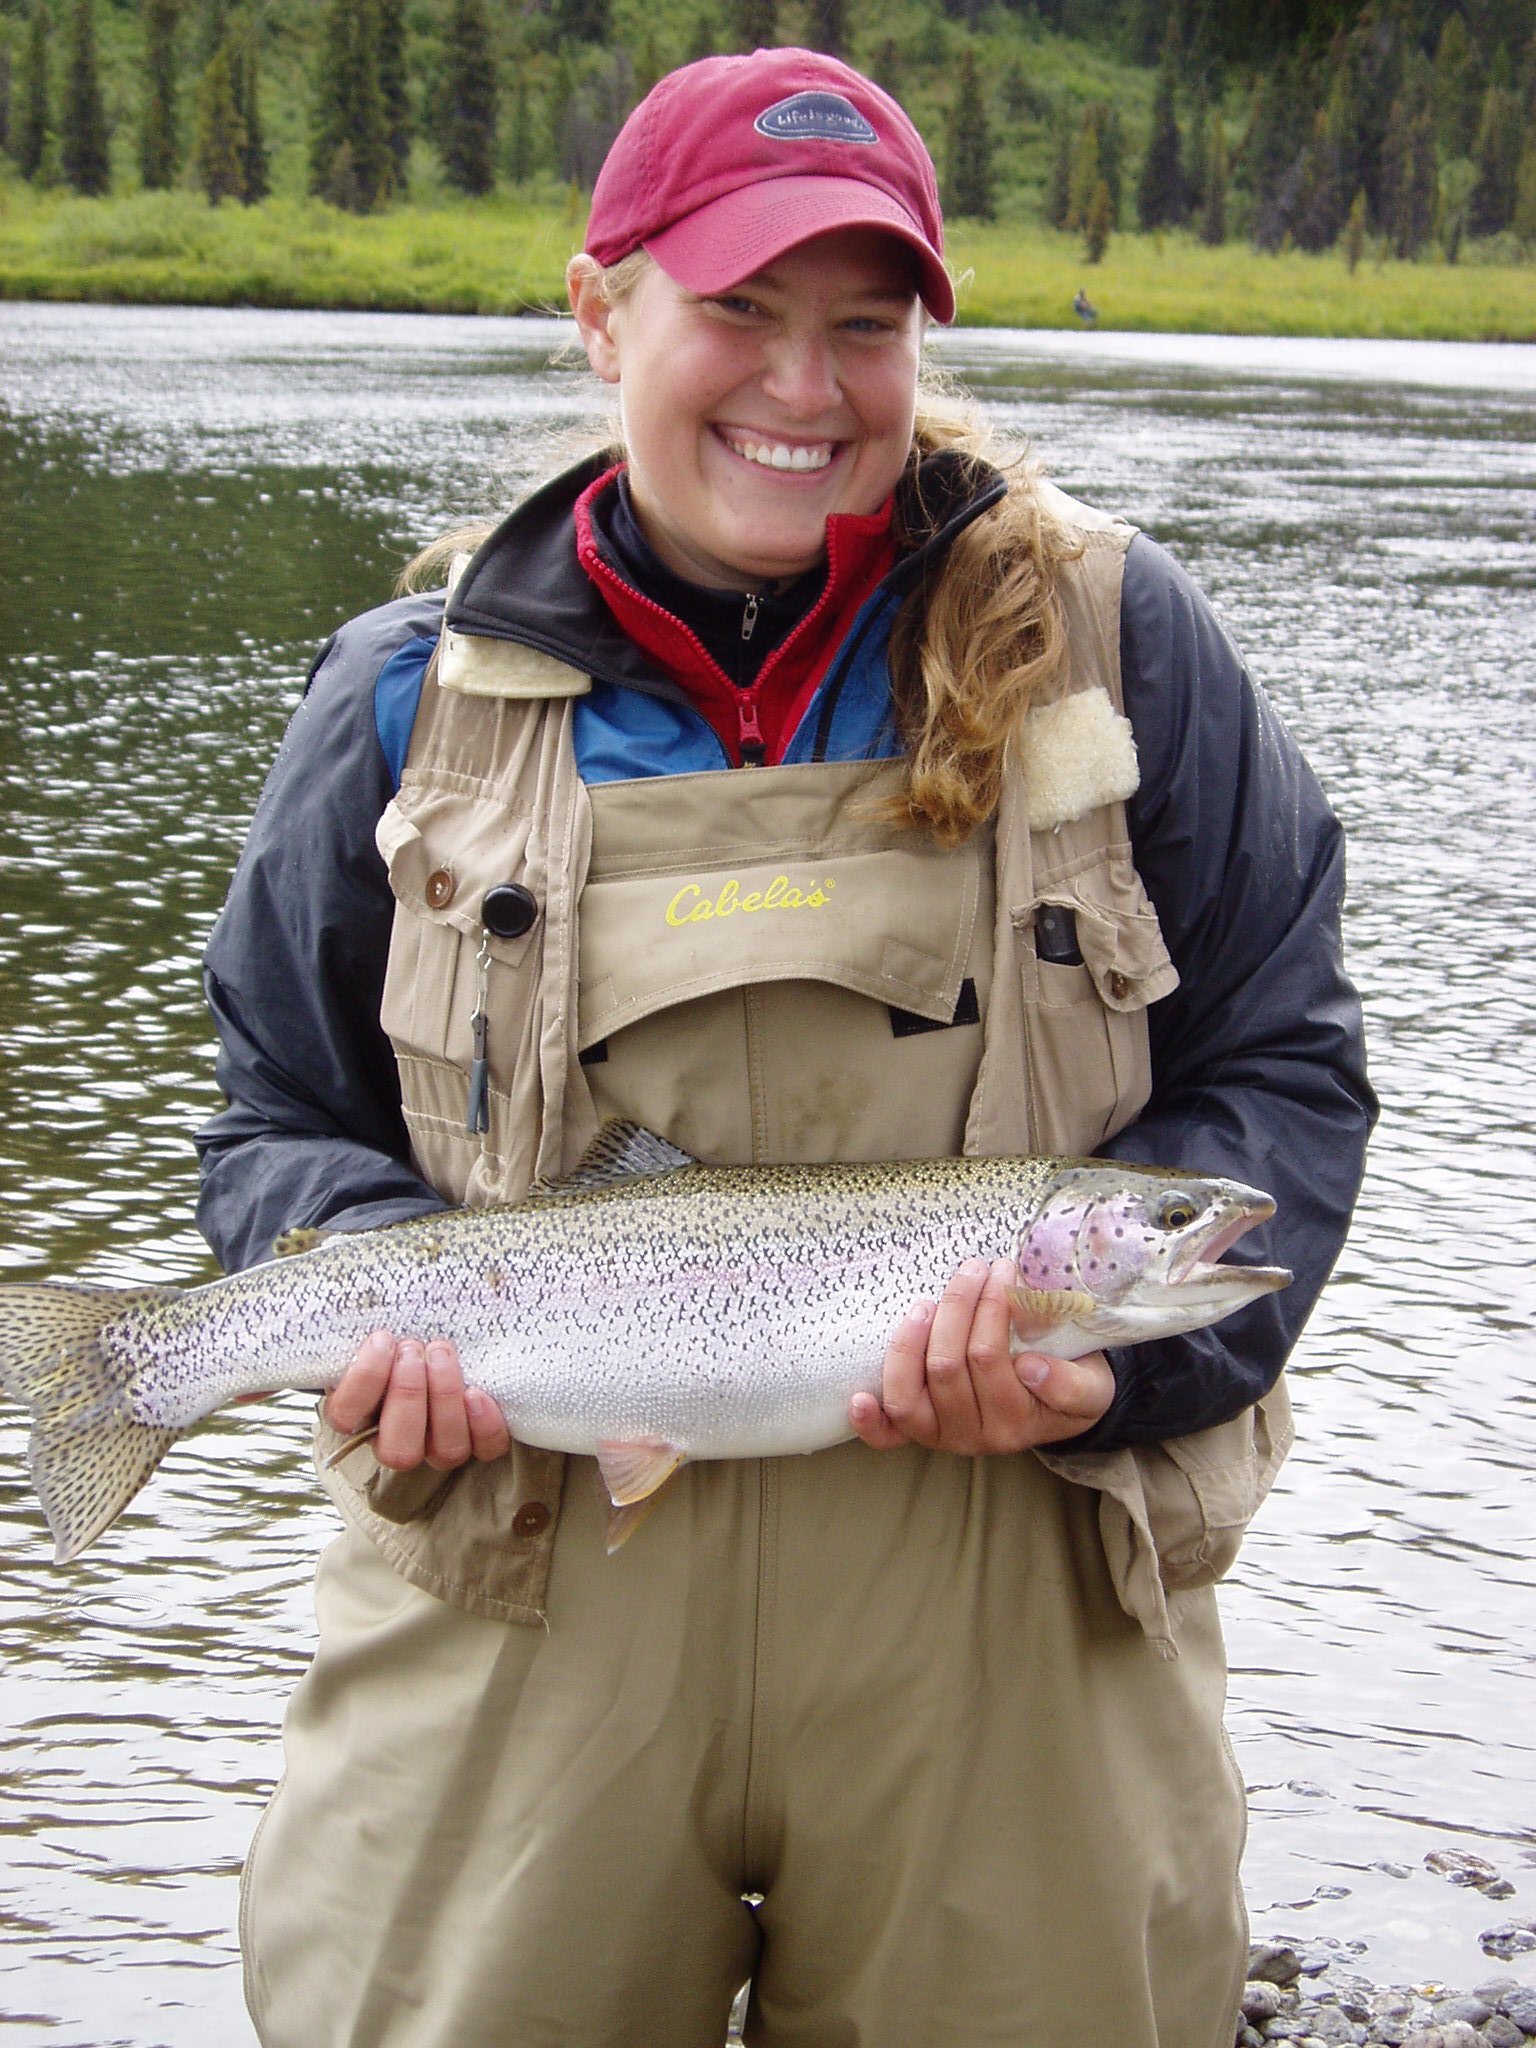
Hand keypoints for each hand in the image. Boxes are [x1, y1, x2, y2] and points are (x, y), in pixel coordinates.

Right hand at [323, 1330, 511, 1470]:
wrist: (445, 1332)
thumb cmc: (404, 1324)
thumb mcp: (376, 1317)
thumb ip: (360, 1316)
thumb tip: (347, 1283)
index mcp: (359, 1412)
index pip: (346, 1418)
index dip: (363, 1381)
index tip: (381, 1339)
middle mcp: (397, 1438)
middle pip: (398, 1449)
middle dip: (408, 1394)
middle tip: (413, 1349)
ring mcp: (439, 1444)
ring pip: (444, 1451)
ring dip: (444, 1398)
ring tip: (442, 1353)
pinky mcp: (479, 1441)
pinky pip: (486, 1449)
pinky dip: (484, 1425)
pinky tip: (477, 1392)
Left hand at [849, 1257, 1114, 1455]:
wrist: (1065, 1409)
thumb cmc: (1073, 1384)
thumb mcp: (1091, 1386)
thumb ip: (1071, 1384)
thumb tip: (1031, 1368)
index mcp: (1016, 1422)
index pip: (989, 1358)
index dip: (991, 1307)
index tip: (1004, 1270)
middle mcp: (974, 1436)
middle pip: (945, 1366)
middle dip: (956, 1306)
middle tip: (974, 1268)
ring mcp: (941, 1436)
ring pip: (909, 1392)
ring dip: (911, 1339)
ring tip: (929, 1302)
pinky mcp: (919, 1434)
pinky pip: (889, 1436)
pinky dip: (871, 1421)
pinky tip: (859, 1397)